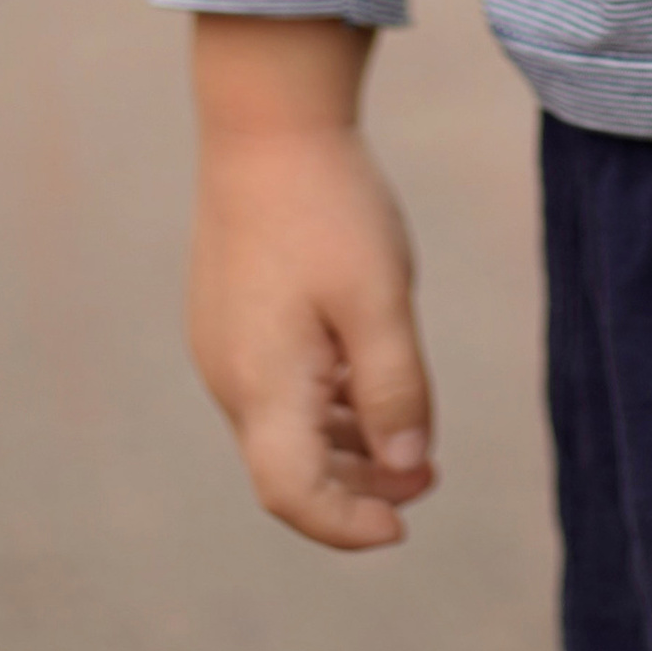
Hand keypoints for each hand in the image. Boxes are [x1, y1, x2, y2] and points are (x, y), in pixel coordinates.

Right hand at [186, 18, 435, 552]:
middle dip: (359, 486)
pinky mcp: (230, 315)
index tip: (402, 528)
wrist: (265, 122)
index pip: (293, 495)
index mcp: (262, 383)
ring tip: (412, 438)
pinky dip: (324, 403)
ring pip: (284, 426)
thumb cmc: (329, 208)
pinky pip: (277, 385)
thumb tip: (406, 470)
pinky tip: (368, 380)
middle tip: (427, 478)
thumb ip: (395, 390)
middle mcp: (230, 376)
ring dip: (346, 444)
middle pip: (290, 467)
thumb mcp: (380, 300)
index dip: (347, 526)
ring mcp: (223, 344)